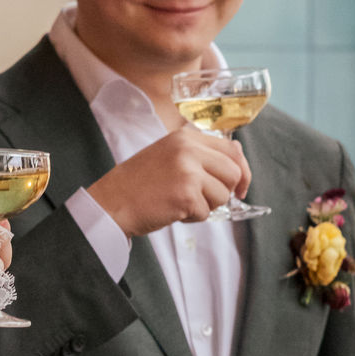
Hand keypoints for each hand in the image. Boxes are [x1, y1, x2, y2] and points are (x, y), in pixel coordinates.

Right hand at [88, 129, 250, 236]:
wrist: (112, 202)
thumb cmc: (139, 183)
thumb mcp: (169, 154)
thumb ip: (200, 153)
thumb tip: (238, 154)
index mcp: (186, 137)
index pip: (231, 149)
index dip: (242, 170)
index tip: (240, 187)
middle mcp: (189, 150)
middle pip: (233, 173)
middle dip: (224, 191)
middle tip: (204, 200)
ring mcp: (188, 171)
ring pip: (222, 195)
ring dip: (206, 206)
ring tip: (181, 202)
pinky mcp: (186, 195)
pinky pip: (206, 213)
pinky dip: (192, 218)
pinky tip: (172, 211)